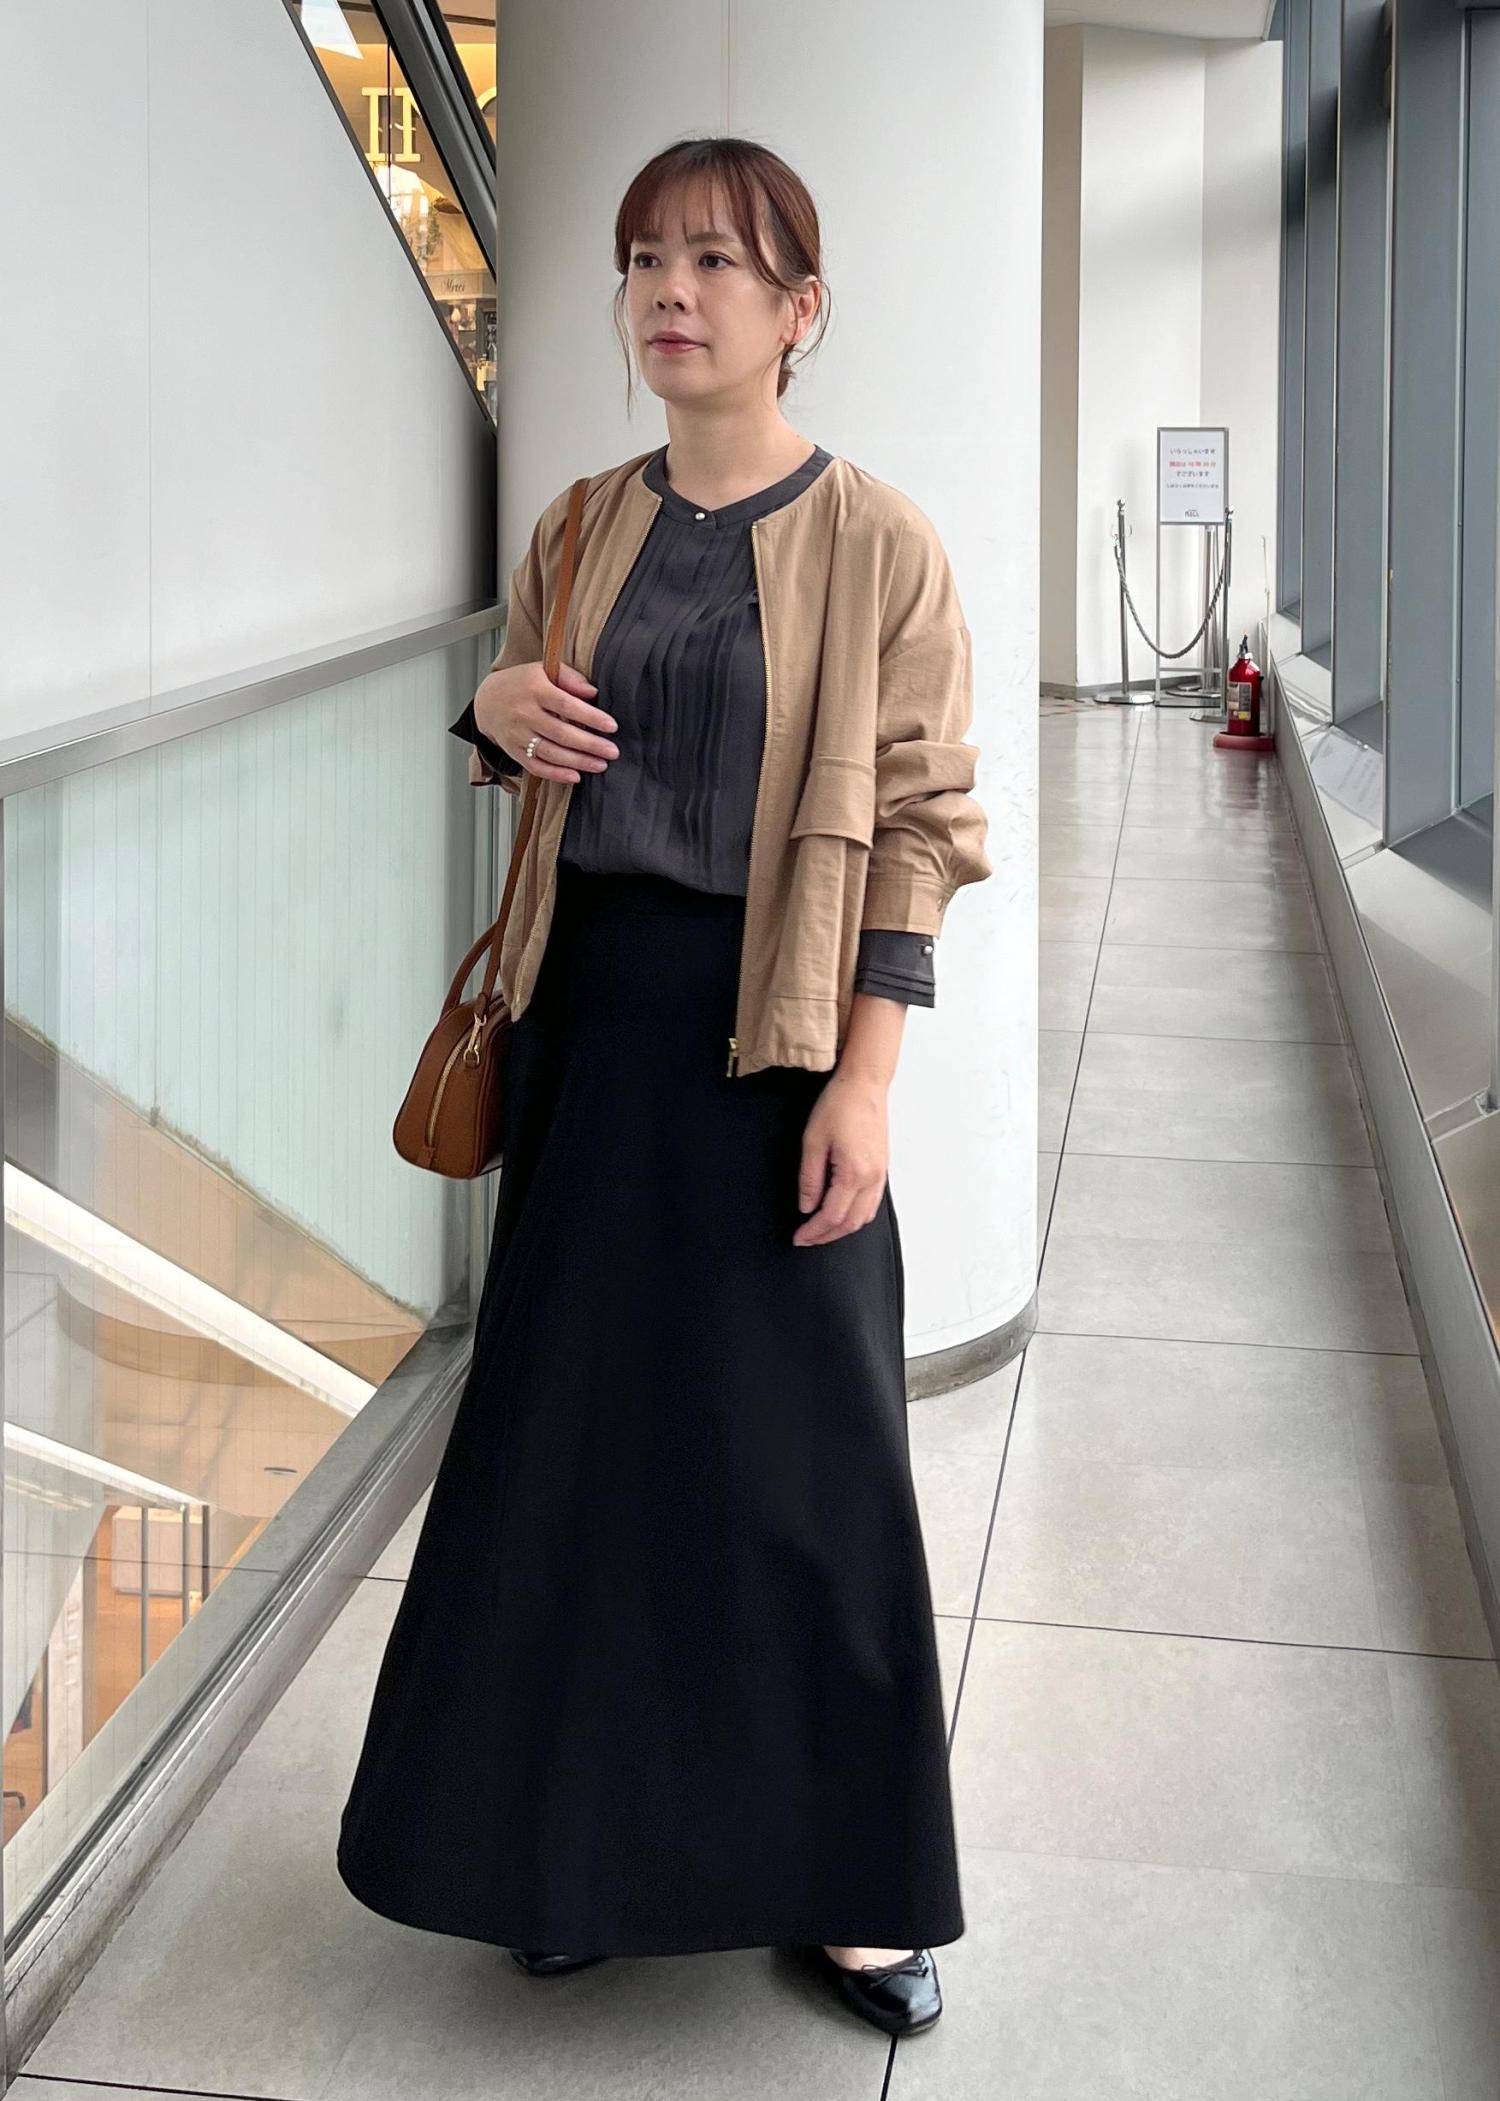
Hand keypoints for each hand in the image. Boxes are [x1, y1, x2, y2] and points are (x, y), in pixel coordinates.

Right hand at [472, 661, 618, 782]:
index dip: (590, 717)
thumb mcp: (543, 669)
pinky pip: (535, 767)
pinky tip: (575, 776)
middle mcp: (524, 713)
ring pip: (550, 753)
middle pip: (561, 733)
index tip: (611, 726)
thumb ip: (569, 678)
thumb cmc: (521, 683)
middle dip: (590, 745)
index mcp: (535, 689)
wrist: (487, 700)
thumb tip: (593, 692)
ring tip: (600, 765)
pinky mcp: (513, 751)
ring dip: (578, 762)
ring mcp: (517, 734)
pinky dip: (555, 774)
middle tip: (612, 752)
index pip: (566, 705)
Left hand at [792, 1072, 888, 1245]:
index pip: (831, 1215)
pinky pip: (872, 1204)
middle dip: (826, 1236)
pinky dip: (856, 1217)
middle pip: (850, 1222)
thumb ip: (809, 1179)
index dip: (813, 1231)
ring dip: (842, 1229)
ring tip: (821, 1231)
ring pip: (864, 1217)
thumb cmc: (839, 1105)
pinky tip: (842, 1214)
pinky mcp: (881, 1168)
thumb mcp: (813, 1142)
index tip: (798, 1237)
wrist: (864, 1085)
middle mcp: (872, 1178)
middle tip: (806, 1239)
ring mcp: (880, 1174)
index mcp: (853, 1173)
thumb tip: (806, 1206)